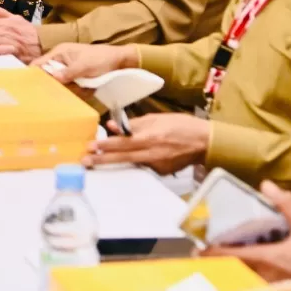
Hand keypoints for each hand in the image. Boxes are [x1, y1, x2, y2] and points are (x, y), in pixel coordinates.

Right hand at [34, 43, 138, 83]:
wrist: (120, 61)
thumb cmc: (101, 59)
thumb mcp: (84, 66)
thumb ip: (68, 72)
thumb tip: (53, 78)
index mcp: (59, 53)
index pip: (40, 63)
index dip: (34, 74)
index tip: (31, 88)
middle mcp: (61, 61)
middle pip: (50, 77)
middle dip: (60, 85)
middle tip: (70, 89)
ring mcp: (69, 70)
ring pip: (62, 85)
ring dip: (73, 89)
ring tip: (86, 87)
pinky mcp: (77, 77)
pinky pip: (72, 87)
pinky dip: (80, 90)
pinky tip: (89, 89)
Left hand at [82, 113, 209, 173]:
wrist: (204, 142)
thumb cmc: (181, 126)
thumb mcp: (156, 119)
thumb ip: (134, 124)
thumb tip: (113, 126)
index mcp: (150, 137)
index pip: (123, 142)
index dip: (106, 145)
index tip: (91, 146)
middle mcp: (152, 153)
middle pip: (122, 157)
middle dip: (102, 159)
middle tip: (86, 161)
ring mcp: (157, 164)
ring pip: (132, 163)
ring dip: (116, 162)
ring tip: (98, 162)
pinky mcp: (161, 171)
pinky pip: (144, 166)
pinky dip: (138, 161)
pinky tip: (137, 157)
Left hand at [206, 182, 290, 290]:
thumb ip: (287, 205)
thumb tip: (266, 185)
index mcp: (265, 258)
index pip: (227, 255)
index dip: (210, 250)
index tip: (199, 246)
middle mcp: (261, 278)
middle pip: (229, 270)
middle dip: (218, 262)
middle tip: (207, 252)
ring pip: (239, 283)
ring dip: (231, 273)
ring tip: (223, 264)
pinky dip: (246, 286)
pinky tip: (246, 278)